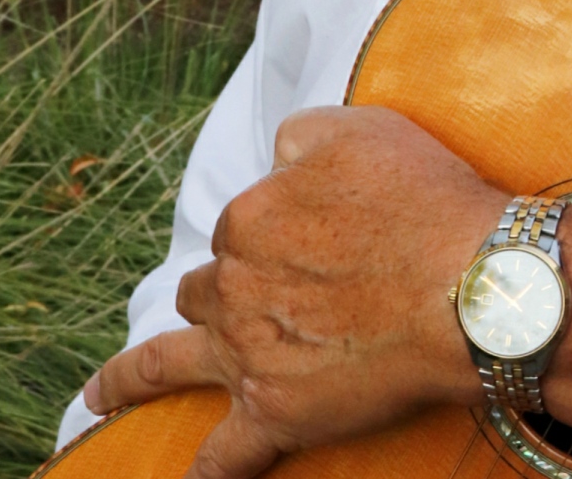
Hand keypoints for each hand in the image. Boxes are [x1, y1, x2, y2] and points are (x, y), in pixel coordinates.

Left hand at [83, 106, 503, 478]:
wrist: (470, 286)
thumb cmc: (425, 202)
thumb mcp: (360, 129)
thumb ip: (299, 137)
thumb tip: (274, 156)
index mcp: (250, 216)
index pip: (240, 224)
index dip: (275, 231)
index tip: (314, 237)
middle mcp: (234, 284)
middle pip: (202, 288)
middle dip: (218, 291)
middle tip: (259, 299)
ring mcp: (246, 353)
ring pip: (171, 361)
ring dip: (135, 376)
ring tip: (101, 393)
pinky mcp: (273, 412)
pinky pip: (221, 455)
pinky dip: (203, 475)